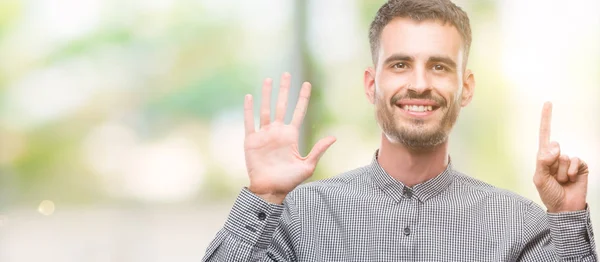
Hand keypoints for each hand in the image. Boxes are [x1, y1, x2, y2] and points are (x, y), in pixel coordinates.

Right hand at [243, 73, 335, 203]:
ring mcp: (264, 135)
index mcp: (291, 136)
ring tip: (268, 80)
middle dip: (284, 90)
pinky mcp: (251, 140)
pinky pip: (249, 122)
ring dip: (266, 94)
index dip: (302, 98)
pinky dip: (249, 110)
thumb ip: (318, 150)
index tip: (306, 83)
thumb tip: (334, 137)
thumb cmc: (289, 181)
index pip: (298, 112)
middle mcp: (277, 132)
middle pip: (281, 105)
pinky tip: (250, 97)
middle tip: (286, 74)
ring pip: (265, 109)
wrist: (270, 190)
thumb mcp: (307, 165)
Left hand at [533, 102, 588, 212]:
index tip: (548, 103)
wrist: (565, 208)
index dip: (546, 119)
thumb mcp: (540, 179)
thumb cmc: (549, 194)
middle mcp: (556, 157)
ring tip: (561, 181)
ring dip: (561, 172)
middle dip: (552, 165)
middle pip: (553, 149)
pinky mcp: (580, 166)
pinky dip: (572, 171)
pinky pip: (576, 161)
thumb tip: (555, 145)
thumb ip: (543, 161)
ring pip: (563, 157)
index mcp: (543, 158)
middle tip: (553, 178)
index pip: (544, 135)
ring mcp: (568, 161)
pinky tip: (571, 179)